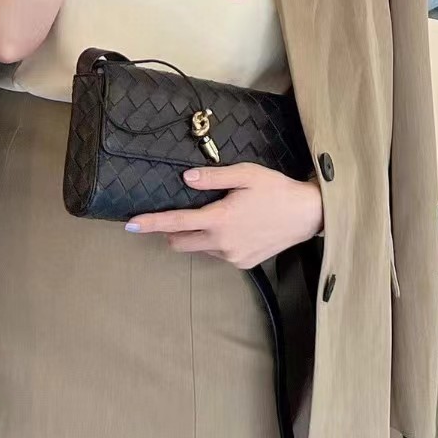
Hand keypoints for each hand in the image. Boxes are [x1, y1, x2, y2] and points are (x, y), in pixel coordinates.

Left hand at [126, 163, 323, 268]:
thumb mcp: (245, 174)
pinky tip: (232, 228)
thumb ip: (213, 177)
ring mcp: (232, 257)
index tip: (130, 225)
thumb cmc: (276, 189)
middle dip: (171, 232)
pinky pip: (217, 255)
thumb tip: (185, 179)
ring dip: (195, 237)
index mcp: (219, 219)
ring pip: (199, 250)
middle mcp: (221, 243)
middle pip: (180, 243)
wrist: (307, 215)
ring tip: (215, 217)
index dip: (150, 223)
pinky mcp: (243, 263)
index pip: (175, 223)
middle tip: (178, 214)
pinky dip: (214, 244)